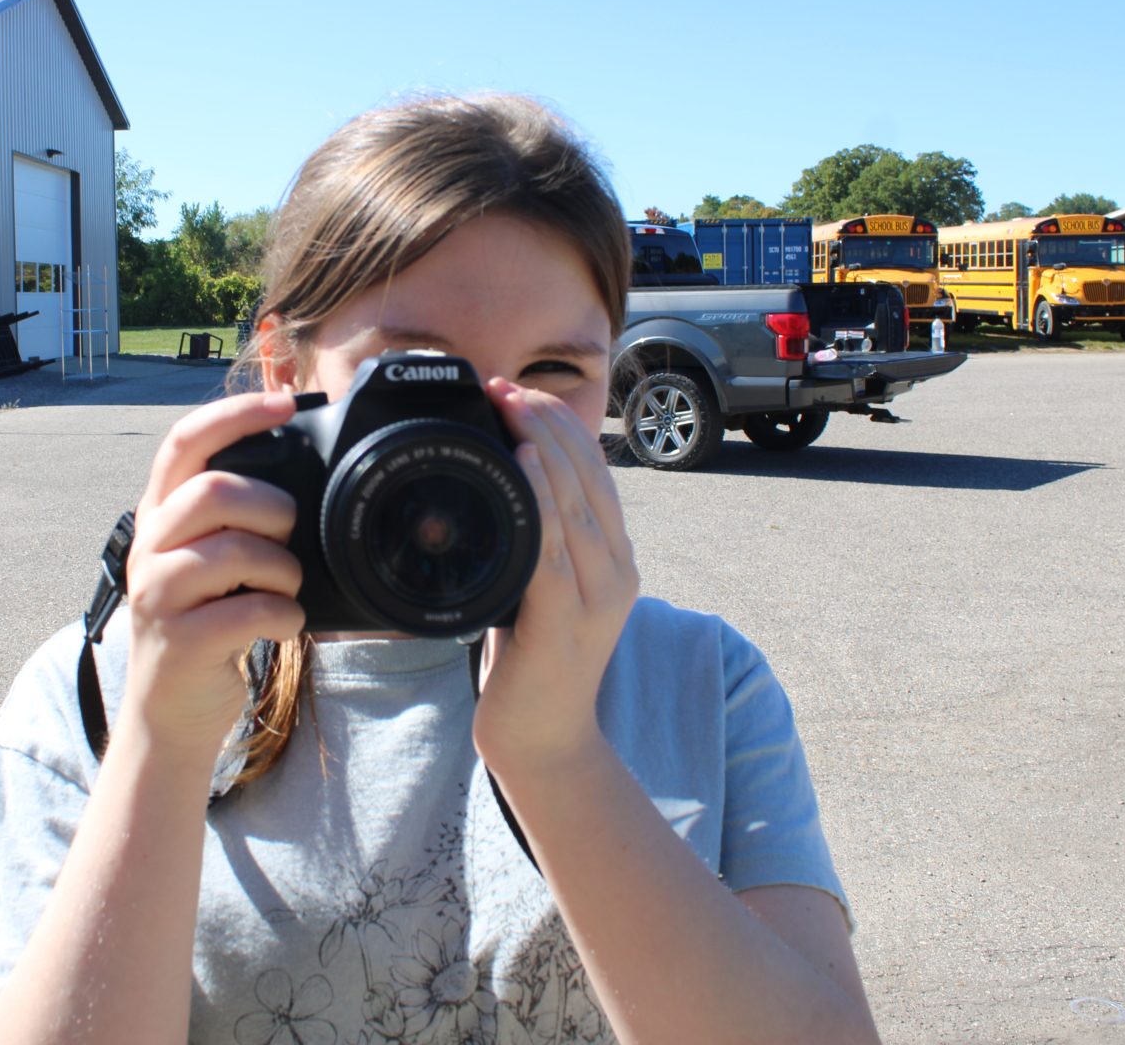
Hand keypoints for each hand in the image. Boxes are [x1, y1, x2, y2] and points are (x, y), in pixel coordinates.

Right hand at [118, 392, 307, 765]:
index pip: (184, 442)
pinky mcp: (178, 641)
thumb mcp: (210, 559)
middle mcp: (150, 546)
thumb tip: (301, 468)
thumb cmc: (206, 623)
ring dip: (283, 570)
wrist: (171, 712)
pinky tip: (280, 624)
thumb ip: (235, 516)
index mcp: (161, 515)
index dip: (233, 415)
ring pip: (235, 551)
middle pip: (213, 490)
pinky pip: (251, 611)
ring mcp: (157, 594)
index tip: (283, 402)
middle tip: (286, 534)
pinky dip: (285, 616)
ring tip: (283, 589)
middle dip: (271, 507)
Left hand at [471, 380, 639, 774]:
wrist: (544, 740)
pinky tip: (522, 468)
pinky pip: (552, 550)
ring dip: (541, 448)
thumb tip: (508, 487)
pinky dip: (539, 502)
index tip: (523, 391)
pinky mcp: (564, 624)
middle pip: (589, 479)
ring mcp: (596, 599)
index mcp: (615, 560)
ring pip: (574, 505)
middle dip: (547, 423)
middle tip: (507, 385)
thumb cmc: (535, 663)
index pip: (598, 475)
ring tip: (511, 407)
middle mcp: (617, 572)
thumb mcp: (544, 588)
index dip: (563, 426)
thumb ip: (542, 543)